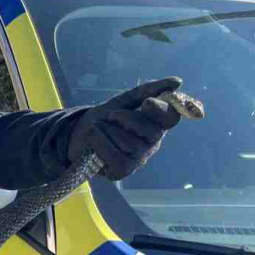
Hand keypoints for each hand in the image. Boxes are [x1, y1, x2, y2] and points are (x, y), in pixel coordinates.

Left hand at [67, 77, 184, 180]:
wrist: (76, 135)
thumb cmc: (104, 119)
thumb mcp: (123, 101)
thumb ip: (147, 91)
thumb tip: (177, 82)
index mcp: (155, 124)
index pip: (172, 119)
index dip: (162, 110)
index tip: (146, 103)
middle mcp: (151, 144)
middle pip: (153, 132)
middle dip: (129, 119)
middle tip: (112, 116)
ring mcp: (138, 159)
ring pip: (132, 145)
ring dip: (110, 131)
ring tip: (99, 128)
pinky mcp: (122, 171)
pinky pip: (117, 157)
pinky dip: (102, 144)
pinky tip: (94, 139)